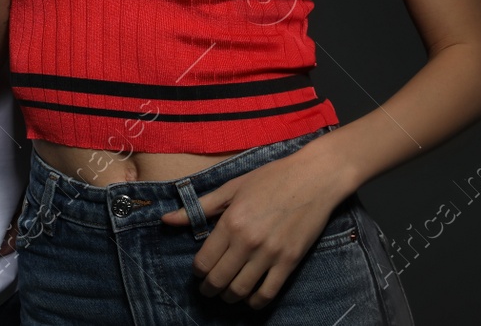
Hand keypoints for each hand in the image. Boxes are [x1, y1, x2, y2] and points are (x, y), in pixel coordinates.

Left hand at [161, 141, 353, 308]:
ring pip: (241, 290)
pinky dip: (255, 302)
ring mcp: (270, 253)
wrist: (314, 178)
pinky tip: (250, 298)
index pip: (204, 261)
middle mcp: (248, 240)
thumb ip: (200, 207)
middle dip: (209, 289)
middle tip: (208, 289)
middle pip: (219, 280)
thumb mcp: (232, 187)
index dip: (198, 272)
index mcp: (231, 221)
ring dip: (229, 297)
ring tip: (226, 294)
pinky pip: (268, 293)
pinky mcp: (290, 261)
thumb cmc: (271, 178)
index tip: (199, 271)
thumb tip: (165, 220)